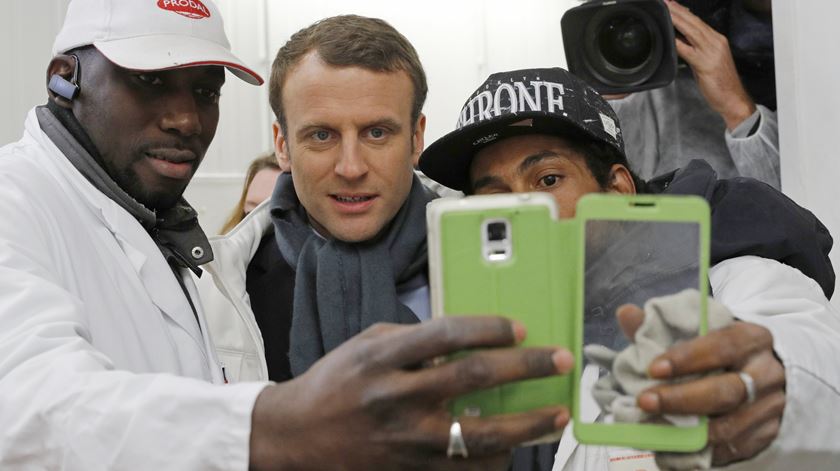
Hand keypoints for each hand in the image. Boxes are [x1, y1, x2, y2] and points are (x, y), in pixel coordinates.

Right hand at [249, 317, 573, 470]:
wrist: (297, 438)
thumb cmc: (335, 384)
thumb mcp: (366, 345)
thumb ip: (413, 340)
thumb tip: (466, 339)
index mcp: (383, 358)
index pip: (447, 335)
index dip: (489, 329)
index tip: (521, 328)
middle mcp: (396, 398)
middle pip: (473, 379)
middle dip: (525, 368)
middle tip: (560, 361)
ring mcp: (405, 441)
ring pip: (479, 435)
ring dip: (527, 425)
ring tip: (558, 415)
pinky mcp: (410, 470)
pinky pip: (465, 468)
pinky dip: (497, 458)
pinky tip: (516, 446)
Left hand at [618, 305, 785, 465]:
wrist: (768, 369)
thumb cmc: (721, 349)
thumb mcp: (700, 329)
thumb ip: (661, 325)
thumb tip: (626, 314)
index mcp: (751, 338)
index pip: (722, 346)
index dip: (686, 358)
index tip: (653, 369)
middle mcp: (767, 373)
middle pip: (726, 392)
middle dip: (681, 400)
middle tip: (644, 401)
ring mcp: (770, 406)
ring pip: (730, 425)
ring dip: (689, 432)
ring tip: (652, 430)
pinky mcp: (768, 433)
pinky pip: (735, 448)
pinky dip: (702, 451)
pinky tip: (674, 448)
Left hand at [666, 0, 755, 129]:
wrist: (733, 98)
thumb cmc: (720, 82)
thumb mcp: (707, 60)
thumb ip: (695, 49)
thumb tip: (680, 40)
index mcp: (717, 40)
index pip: (698, 22)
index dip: (684, 12)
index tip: (673, 4)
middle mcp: (716, 42)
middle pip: (694, 22)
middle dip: (679, 11)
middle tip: (666, 2)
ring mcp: (711, 52)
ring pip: (692, 31)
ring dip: (678, 20)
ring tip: (667, 12)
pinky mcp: (706, 65)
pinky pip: (689, 51)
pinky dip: (678, 42)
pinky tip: (670, 37)